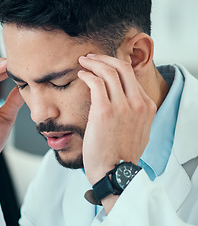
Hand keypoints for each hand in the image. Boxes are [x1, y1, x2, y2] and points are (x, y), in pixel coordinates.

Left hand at [78, 54, 156, 210]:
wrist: (115, 173)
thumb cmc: (120, 154)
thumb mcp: (138, 131)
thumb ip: (134, 113)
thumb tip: (122, 101)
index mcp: (147, 106)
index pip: (131, 75)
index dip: (114, 65)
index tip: (102, 64)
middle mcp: (138, 103)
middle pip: (121, 68)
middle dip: (104, 58)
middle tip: (90, 57)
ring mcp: (122, 106)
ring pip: (108, 72)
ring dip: (93, 62)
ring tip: (83, 61)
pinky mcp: (105, 111)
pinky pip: (95, 82)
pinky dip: (88, 74)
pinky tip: (81, 74)